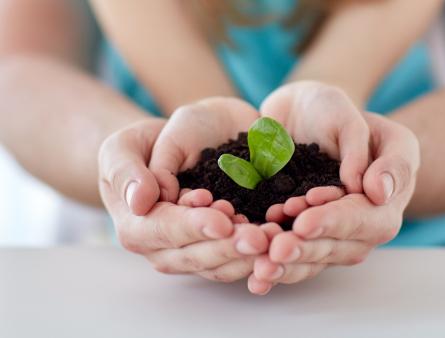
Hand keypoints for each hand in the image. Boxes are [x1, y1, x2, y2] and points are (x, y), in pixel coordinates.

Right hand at [99, 98, 268, 281]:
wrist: (174, 145)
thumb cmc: (145, 145)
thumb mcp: (124, 147)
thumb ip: (127, 172)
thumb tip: (139, 201)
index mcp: (136, 226)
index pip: (164, 231)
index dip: (194, 227)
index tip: (222, 218)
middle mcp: (162, 248)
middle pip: (196, 256)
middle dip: (229, 247)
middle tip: (260, 237)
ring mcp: (192, 251)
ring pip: (221, 266)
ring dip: (249, 256)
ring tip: (274, 237)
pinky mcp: (218, 248)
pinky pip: (238, 260)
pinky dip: (258, 254)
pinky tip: (277, 238)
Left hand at [247, 82, 419, 294]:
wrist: (296, 116)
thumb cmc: (331, 112)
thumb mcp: (357, 122)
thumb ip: (376, 153)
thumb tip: (378, 192)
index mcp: (383, 199)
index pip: (366, 219)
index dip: (335, 222)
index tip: (304, 222)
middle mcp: (360, 224)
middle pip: (339, 247)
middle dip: (307, 250)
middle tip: (276, 251)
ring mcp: (330, 233)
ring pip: (315, 259)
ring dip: (290, 266)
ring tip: (262, 268)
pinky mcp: (302, 235)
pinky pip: (294, 257)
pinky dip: (276, 269)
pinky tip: (256, 281)